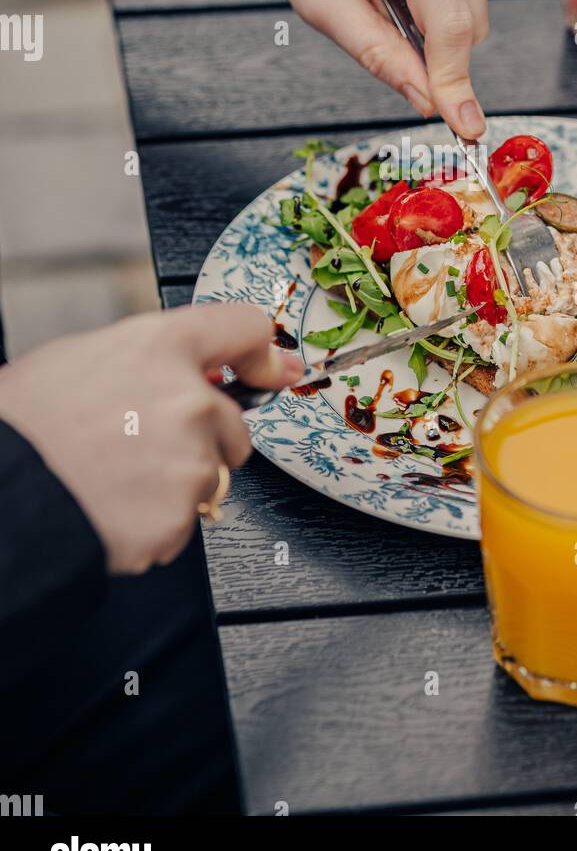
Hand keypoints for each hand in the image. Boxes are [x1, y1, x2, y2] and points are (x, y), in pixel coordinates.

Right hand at [0, 304, 301, 574]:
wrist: (2, 493)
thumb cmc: (22, 426)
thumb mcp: (76, 357)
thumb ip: (143, 358)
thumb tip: (175, 367)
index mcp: (162, 347)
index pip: (244, 327)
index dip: (262, 352)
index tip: (275, 369)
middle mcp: (190, 400)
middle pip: (235, 425)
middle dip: (205, 441)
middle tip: (139, 449)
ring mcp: (191, 461)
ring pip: (210, 477)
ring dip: (176, 485)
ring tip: (114, 480)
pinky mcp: (180, 517)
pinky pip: (184, 521)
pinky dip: (156, 524)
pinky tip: (111, 510)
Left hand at [259, 0, 488, 138]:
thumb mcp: (322, 3)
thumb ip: (379, 55)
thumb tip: (427, 101)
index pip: (451, 24)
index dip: (455, 82)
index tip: (465, 129)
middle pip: (471, 22)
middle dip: (437, 53)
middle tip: (375, 37)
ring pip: (471, 9)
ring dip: (433, 30)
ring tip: (376, 1)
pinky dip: (432, 7)